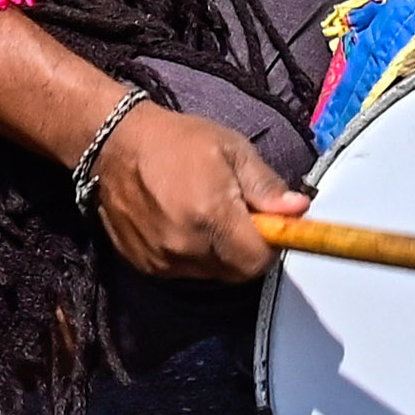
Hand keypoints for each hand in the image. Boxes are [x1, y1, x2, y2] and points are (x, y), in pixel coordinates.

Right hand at [92, 97, 292, 283]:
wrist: (115, 145)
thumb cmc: (177, 141)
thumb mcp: (231, 149)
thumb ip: (265, 185)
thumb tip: (298, 209)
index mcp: (211, 215)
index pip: (258, 261)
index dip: (270, 246)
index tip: (269, 226)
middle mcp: (186, 247)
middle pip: (236, 271)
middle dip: (246, 249)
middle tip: (238, 216)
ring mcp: (162, 261)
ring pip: (211, 274)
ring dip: (219, 253)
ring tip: (206, 215)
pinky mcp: (145, 266)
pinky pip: (185, 272)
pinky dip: (193, 256)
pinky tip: (183, 224)